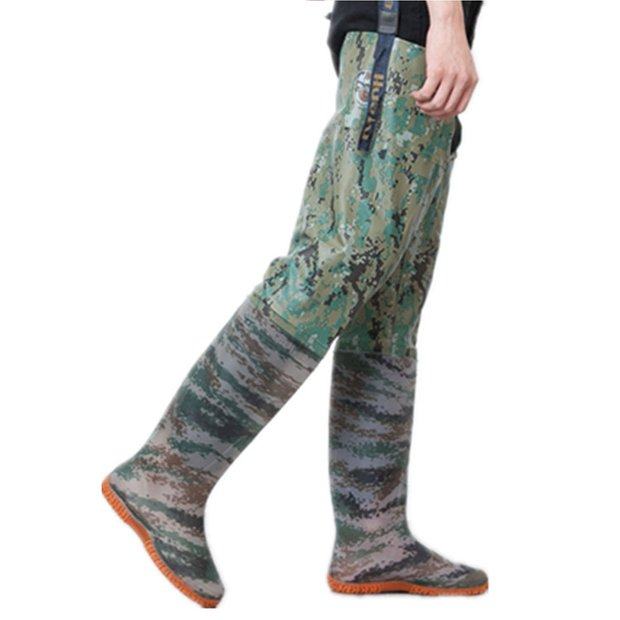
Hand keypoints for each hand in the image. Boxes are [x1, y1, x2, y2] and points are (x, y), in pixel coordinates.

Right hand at [411, 3, 478, 119]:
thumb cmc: (453, 44)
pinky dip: (419, 97)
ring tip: (419, 101)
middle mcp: (463, 80)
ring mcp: (451, 76)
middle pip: (447, 109)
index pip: (460, 108)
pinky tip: (415, 93)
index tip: (437, 114)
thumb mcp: (464, 66)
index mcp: (471, 81)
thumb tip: (447, 100)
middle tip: (424, 108)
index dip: (446, 115)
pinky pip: (426, 93)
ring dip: (425, 106)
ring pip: (436, 104)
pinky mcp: (437, 71)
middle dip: (433, 113)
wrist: (448, 26)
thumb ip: (460, 83)